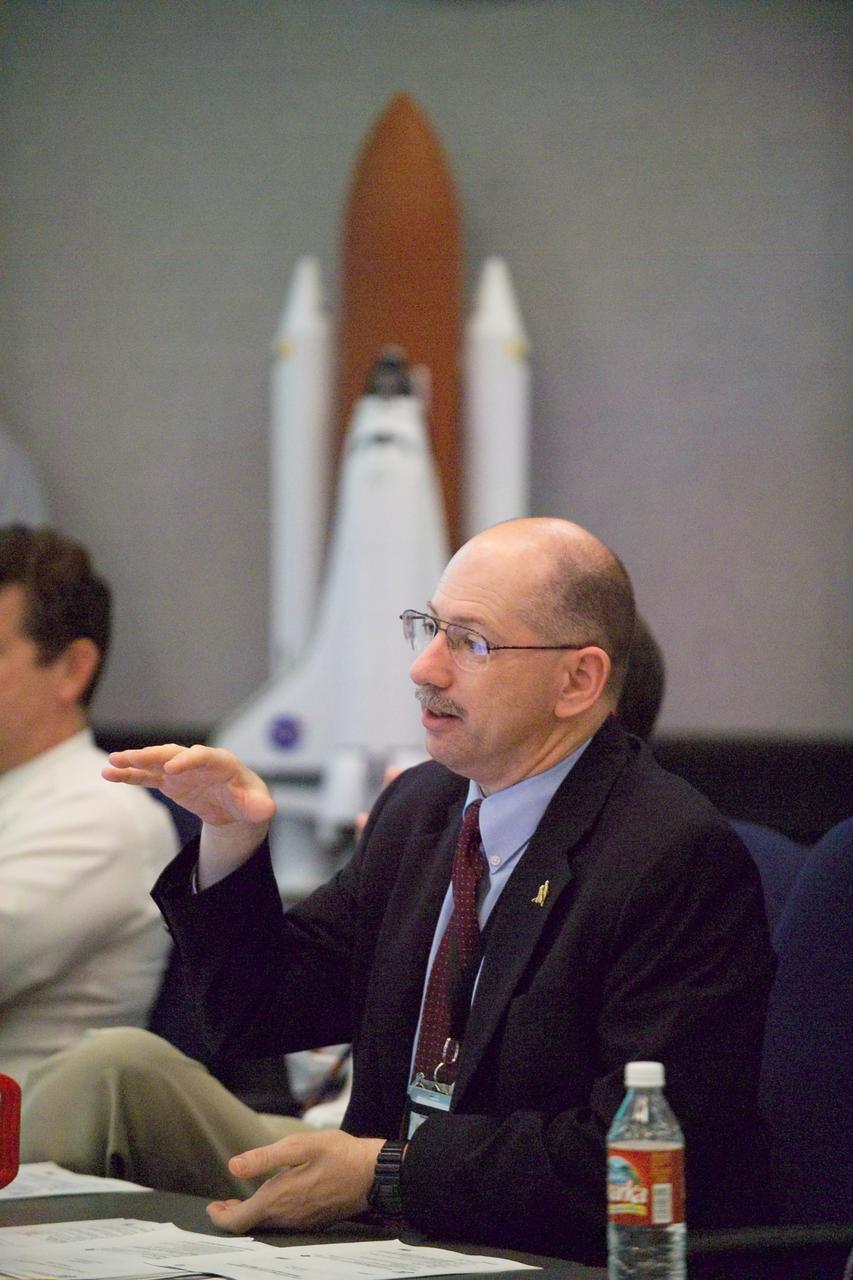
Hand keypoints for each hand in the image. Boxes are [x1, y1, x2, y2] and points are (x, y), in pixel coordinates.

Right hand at [103, 744, 275, 881]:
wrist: (236, 804)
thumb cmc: (248, 799)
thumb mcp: (257, 805)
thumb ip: (259, 806)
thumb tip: (267, 809)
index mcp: (221, 763)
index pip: (203, 757)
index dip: (187, 761)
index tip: (171, 768)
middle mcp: (197, 761)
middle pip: (173, 753)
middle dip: (153, 754)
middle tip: (130, 757)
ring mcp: (181, 770)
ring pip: (155, 761)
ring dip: (134, 761)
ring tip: (111, 762)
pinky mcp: (169, 781)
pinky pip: (147, 777)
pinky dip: (129, 775)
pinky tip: (109, 774)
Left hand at [207, 1130, 384, 1232]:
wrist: (373, 1175)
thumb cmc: (339, 1155)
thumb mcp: (300, 1146)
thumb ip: (264, 1158)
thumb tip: (234, 1166)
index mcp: (279, 1199)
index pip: (240, 1220)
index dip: (221, 1217)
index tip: (212, 1208)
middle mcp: (287, 1217)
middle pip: (251, 1225)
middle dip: (233, 1215)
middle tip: (221, 1204)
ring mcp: (301, 1222)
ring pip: (266, 1225)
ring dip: (250, 1214)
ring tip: (240, 1200)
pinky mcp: (312, 1221)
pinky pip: (282, 1224)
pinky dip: (268, 1215)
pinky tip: (270, 1201)